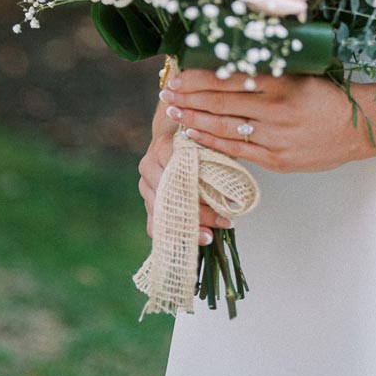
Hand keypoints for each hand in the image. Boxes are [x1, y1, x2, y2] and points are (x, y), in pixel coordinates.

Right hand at [137, 128, 232, 243]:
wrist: (170, 133)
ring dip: (189, 227)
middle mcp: (149, 166)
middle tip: (223, 223)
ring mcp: (144, 185)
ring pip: (163, 213)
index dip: (203, 193)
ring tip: (211, 236)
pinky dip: (174, 235)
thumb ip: (214, 159)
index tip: (226, 205)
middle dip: (199, 214)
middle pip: (173, 197)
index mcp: (162, 147)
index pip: (181, 175)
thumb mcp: (207, 142)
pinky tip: (191, 242)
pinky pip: (154, 224)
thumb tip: (231, 193)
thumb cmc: (195, 138)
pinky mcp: (146, 200)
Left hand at [157, 67, 372, 173]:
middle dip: (189, 97)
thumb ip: (266, 69)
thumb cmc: (327, 95)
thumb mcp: (299, 72)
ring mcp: (275, 136)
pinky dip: (213, 142)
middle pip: (220, 101)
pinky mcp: (277, 159)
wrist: (358, 126)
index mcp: (280, 81)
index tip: (178, 74)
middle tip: (167, 92)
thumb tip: (226, 61)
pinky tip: (195, 135)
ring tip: (174, 112)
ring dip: (195, 119)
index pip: (228, 77)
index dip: (198, 77)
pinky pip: (237, 150)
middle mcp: (275, 108)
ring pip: (224, 126)